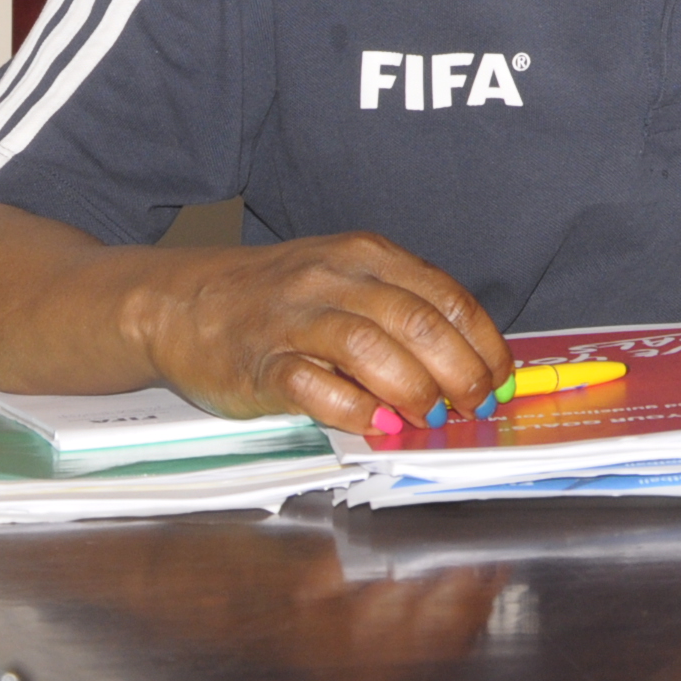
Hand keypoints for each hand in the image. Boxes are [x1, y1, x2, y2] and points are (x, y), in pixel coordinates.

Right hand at [140, 231, 514, 433]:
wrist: (182, 302)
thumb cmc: (277, 297)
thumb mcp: (345, 280)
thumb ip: (399, 312)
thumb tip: (465, 365)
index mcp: (366, 255)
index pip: (446, 298)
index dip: (481, 345)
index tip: (498, 380)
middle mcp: (334, 279)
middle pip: (417, 323)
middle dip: (458, 373)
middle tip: (470, 408)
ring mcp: (294, 319)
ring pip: (372, 349)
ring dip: (412, 391)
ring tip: (427, 417)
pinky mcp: (259, 363)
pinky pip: (314, 386)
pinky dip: (352, 409)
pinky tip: (374, 425)